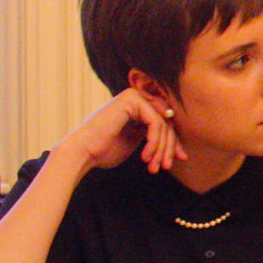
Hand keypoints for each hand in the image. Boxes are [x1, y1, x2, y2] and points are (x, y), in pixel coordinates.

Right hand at [58, 90, 182, 175]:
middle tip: (166, 166)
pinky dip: (154, 142)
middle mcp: (136, 98)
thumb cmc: (104, 151)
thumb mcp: (136, 143)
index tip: (180, 159)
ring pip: (163, 124)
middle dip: (169, 147)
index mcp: (137, 108)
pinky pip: (156, 122)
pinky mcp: (131, 99)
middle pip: (167, 122)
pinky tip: (146, 156)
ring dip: (161, 148)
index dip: (174, 142)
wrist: (82, 152)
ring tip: (154, 166)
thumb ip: (153, 137)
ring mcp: (133, 96)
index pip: (165, 123)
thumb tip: (178, 145)